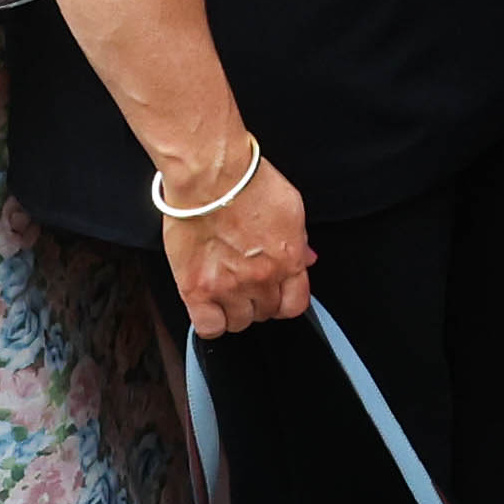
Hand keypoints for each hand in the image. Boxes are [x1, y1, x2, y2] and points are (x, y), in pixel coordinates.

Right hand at [160, 149, 311, 338]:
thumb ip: (299, 241)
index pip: (296, 303)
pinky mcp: (197, 289)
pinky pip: (209, 328)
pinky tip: (209, 307)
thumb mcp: (290, 208)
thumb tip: (307, 260)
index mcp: (288, 260)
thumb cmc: (247, 182)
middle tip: (246, 282)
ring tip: (225, 290)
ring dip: (234, 311)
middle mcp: (261, 278)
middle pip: (266, 313)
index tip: (276, 294)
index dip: (285, 301)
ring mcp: (229, 287)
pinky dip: (210, 323)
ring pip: (239, 323)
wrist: (210, 176)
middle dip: (259, 301)